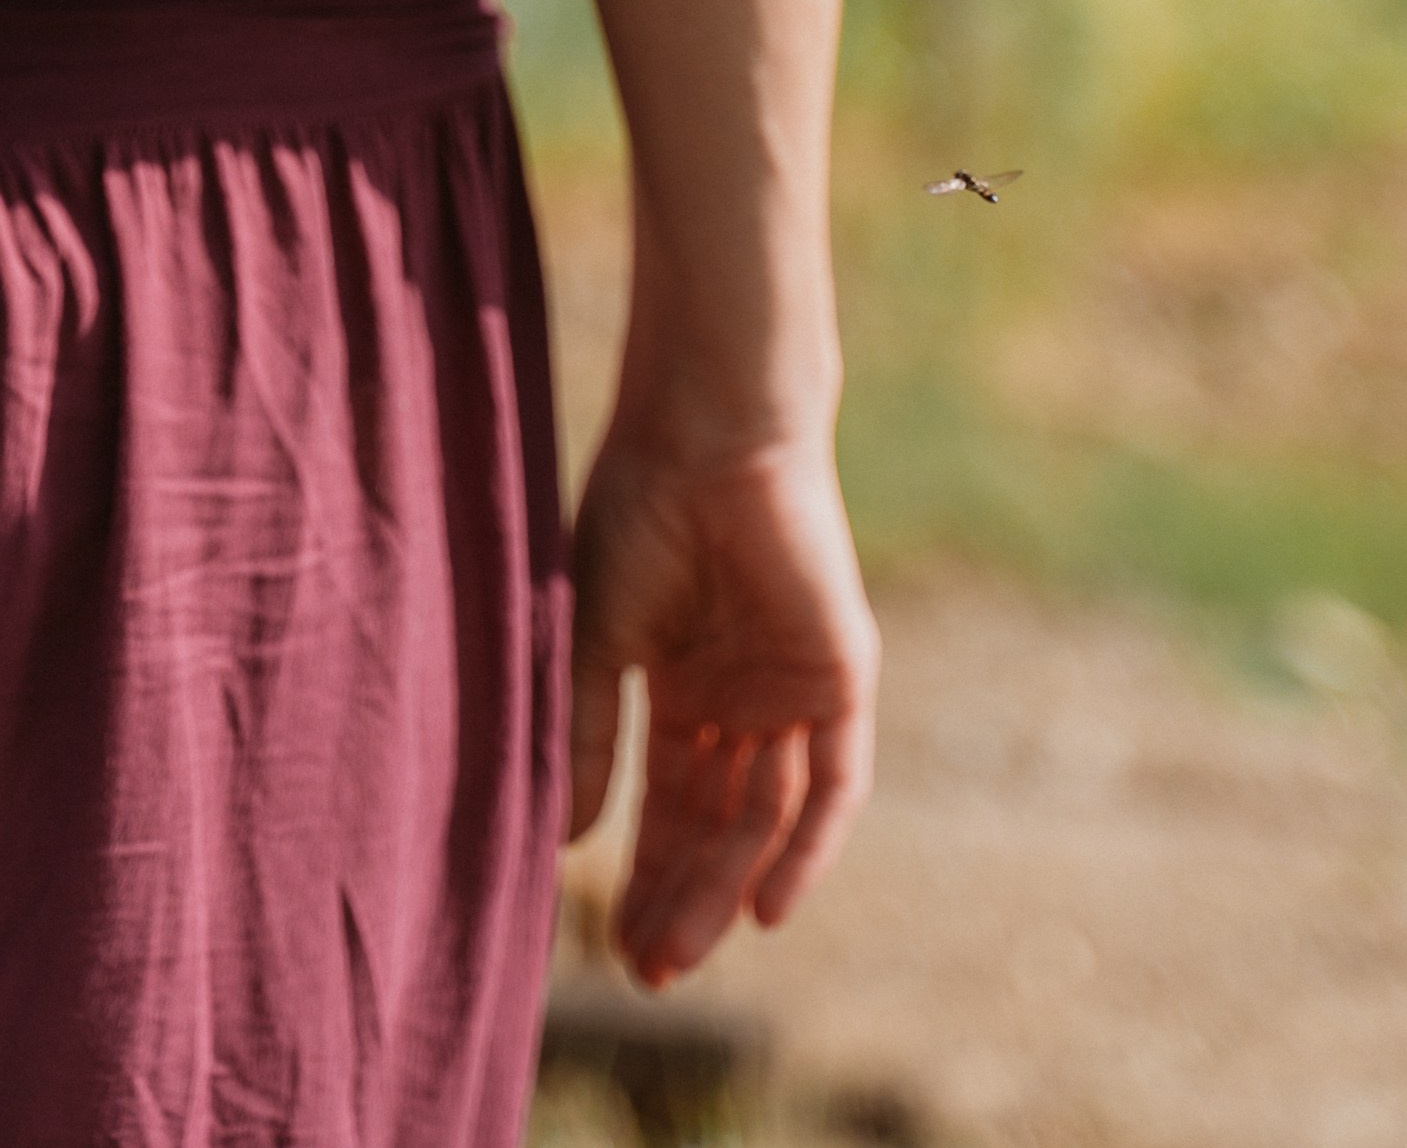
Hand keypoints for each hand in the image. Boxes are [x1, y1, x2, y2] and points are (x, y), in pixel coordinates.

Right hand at [567, 425, 878, 987]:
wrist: (706, 434)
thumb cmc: (639, 513)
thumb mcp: (596, 640)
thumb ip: (587, 736)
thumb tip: (567, 843)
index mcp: (680, 681)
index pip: (667, 801)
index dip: (643, 871)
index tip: (613, 946)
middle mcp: (741, 694)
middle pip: (716, 821)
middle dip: (682, 898)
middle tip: (648, 972)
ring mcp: (791, 686)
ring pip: (766, 814)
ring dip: (727, 887)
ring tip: (682, 953)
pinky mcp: (839, 676)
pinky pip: (832, 783)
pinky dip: (807, 848)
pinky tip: (769, 910)